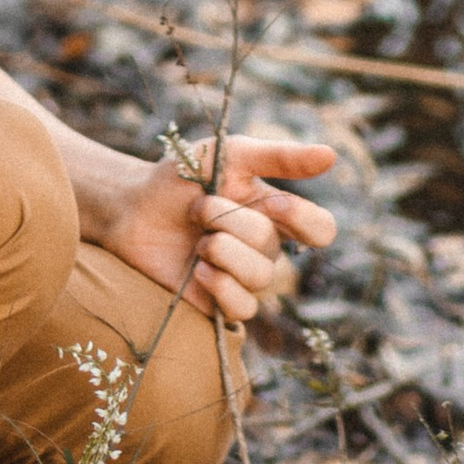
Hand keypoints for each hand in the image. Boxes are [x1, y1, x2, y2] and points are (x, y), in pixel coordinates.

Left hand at [83, 130, 340, 326]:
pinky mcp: (218, 303)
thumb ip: (279, 157)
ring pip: (259, 280)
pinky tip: (197, 269)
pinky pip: (241, 309)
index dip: (303, 219)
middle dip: (233, 225)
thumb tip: (331, 155)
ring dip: (223, 252)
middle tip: (200, 209)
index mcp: (275, 213)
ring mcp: (242, 278)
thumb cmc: (181, 178)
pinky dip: (220, 286)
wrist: (131, 208)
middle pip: (274, 250)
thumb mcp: (229, 155)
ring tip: (197, 239)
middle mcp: (265, 249)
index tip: (271, 201)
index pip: (321, 229)